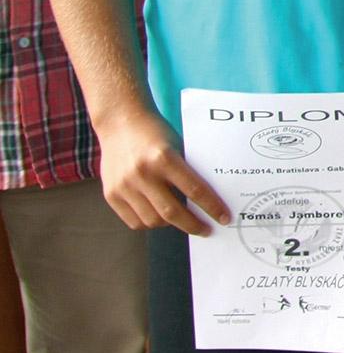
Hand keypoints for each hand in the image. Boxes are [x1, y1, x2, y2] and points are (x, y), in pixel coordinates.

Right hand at [96, 109, 228, 235]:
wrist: (120, 122)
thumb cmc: (155, 133)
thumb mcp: (177, 146)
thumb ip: (186, 172)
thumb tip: (206, 201)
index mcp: (164, 158)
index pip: (195, 190)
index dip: (212, 208)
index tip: (224, 218)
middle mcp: (142, 173)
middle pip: (172, 212)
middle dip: (193, 225)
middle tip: (206, 230)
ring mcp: (124, 186)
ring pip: (152, 221)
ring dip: (171, 225)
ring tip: (182, 220)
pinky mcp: (111, 194)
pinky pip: (134, 221)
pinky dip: (150, 223)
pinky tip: (159, 217)